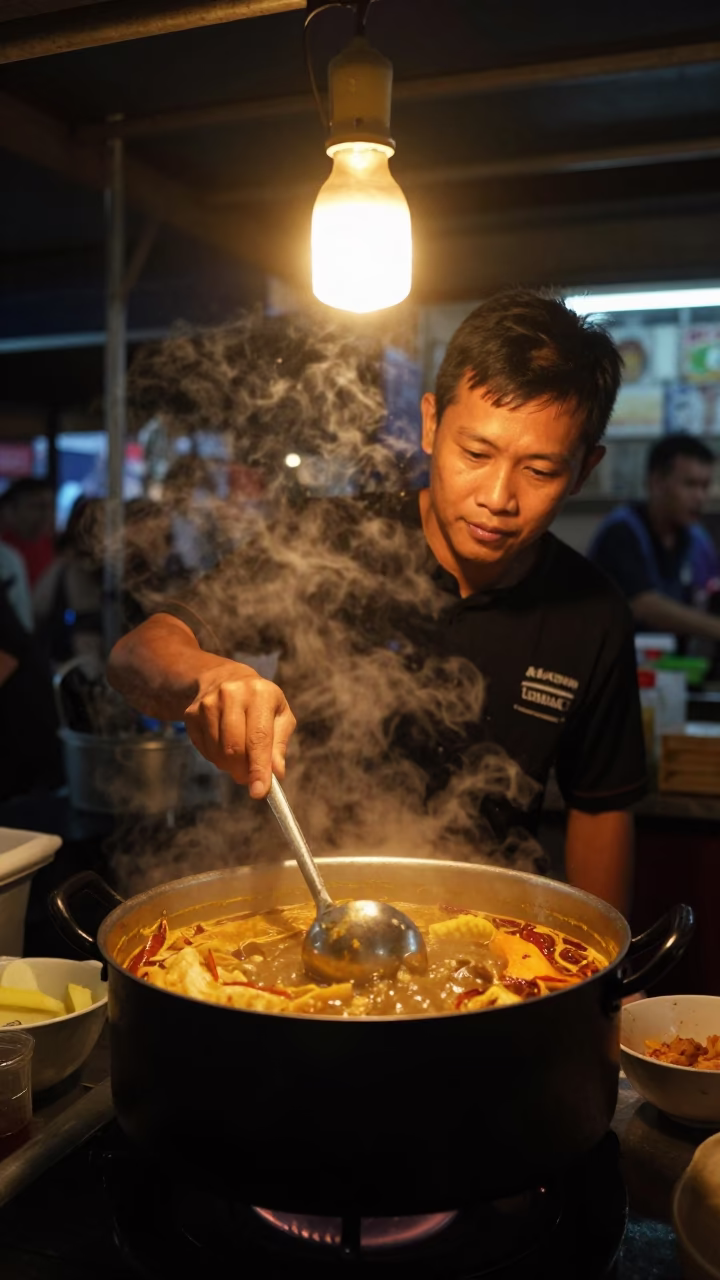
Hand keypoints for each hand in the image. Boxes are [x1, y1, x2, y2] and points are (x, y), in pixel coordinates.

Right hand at [184, 660, 295, 798]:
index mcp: (260, 693)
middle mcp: (232, 694)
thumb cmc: (261, 703)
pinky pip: (204, 750)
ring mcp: (208, 703)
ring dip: (230, 766)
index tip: (259, 792)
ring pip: (218, 753)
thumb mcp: (280, 716)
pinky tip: (224, 745)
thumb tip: (276, 773)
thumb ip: (279, 744)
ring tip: (239, 757)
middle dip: (243, 771)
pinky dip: (216, 758)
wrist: (225, 678)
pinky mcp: (192, 713)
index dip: (258, 768)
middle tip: (250, 778)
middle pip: (234, 749)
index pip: (259, 738)